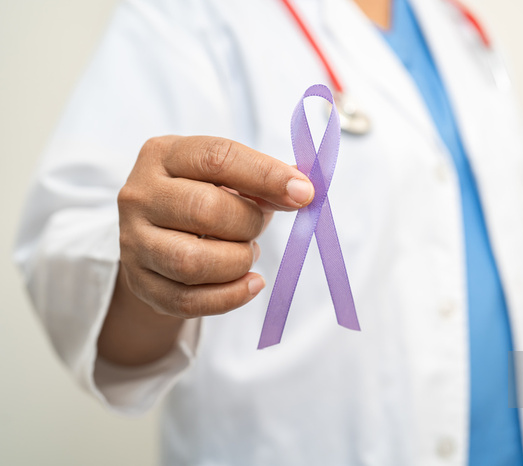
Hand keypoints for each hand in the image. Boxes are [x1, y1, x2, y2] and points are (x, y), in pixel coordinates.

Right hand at [99, 136, 312, 364]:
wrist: (158, 236)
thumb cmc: (201, 197)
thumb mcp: (226, 178)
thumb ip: (262, 181)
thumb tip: (303, 190)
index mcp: (163, 155)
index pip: (218, 157)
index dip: (267, 175)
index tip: (304, 193)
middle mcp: (140, 195)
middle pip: (205, 210)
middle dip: (248, 223)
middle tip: (260, 226)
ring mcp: (133, 241)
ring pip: (192, 262)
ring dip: (237, 261)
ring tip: (247, 253)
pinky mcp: (139, 282)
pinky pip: (187, 301)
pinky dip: (230, 297)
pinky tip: (250, 284)